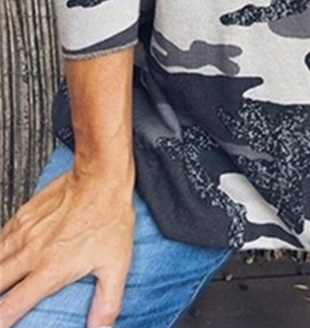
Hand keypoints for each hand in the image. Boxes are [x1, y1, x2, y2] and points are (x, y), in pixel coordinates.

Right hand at [0, 166, 135, 326]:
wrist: (102, 177)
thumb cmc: (110, 218)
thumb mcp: (117, 264)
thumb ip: (107, 301)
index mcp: (50, 271)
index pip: (10, 308)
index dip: (0, 322)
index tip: (1, 325)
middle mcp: (30, 255)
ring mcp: (23, 234)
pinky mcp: (23, 216)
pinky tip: (0, 257)